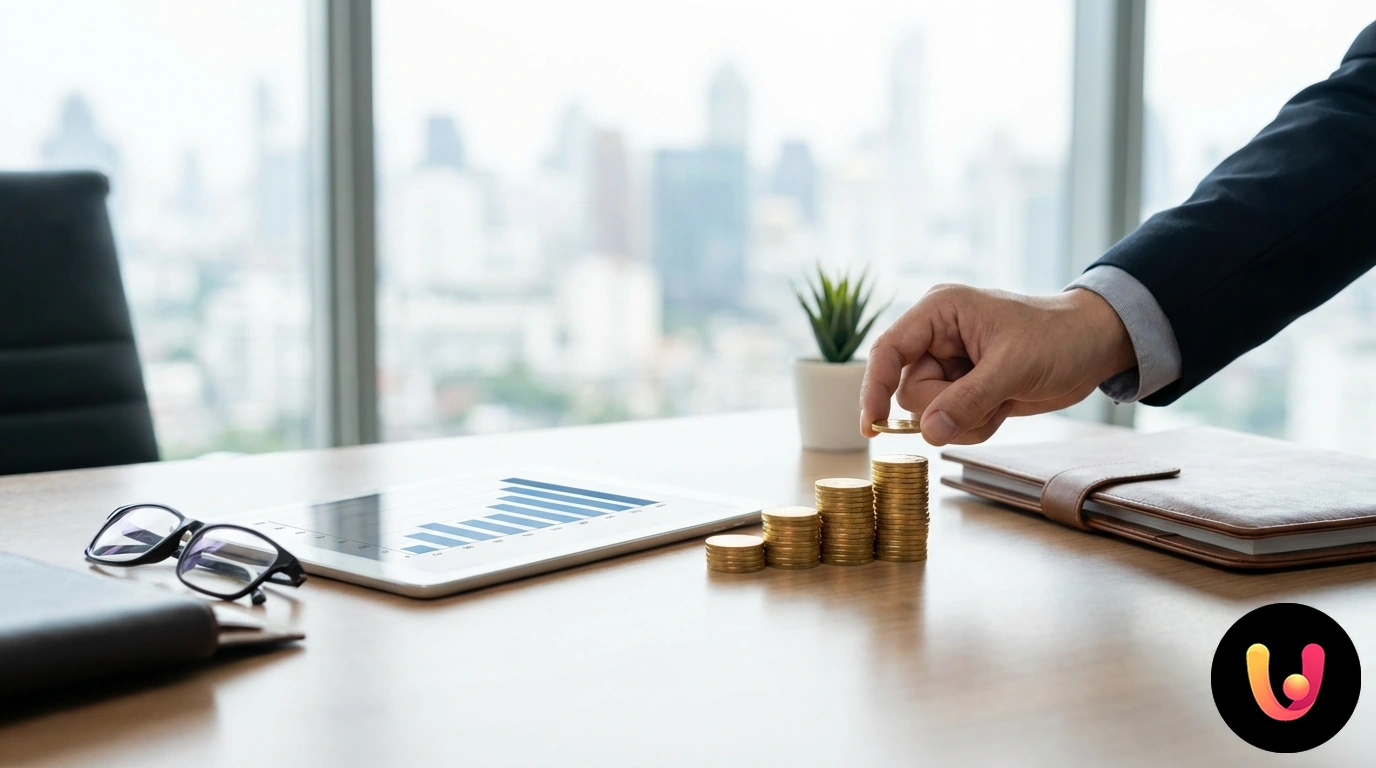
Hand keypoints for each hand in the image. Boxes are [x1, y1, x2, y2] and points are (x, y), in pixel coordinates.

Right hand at [859, 284, 1136, 445]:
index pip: (888, 351)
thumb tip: (928, 432)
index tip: (873, 427)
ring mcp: (949, 364)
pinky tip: (1001, 408)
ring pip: (928, 413)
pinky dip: (973, 426)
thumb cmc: (1058, 338)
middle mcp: (936, 337)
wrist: (1094, 346)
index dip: (874, 389)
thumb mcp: (1014, 367)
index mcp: (939, 311)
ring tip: (1000, 402)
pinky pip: (948, 421)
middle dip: (944, 409)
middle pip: (909, 391)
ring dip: (963, 420)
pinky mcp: (963, 388)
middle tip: (987, 402)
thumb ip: (969, 399)